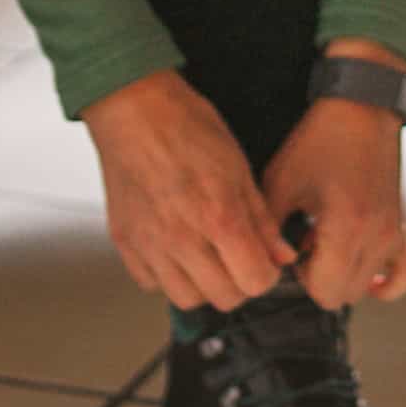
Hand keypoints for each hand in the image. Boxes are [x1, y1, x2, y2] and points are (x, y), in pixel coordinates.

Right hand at [83, 70, 294, 315]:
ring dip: (203, 285)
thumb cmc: (186, 126)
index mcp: (218, 217)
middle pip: (224, 298)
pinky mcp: (125, 242)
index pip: (255, 282)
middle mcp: (181, 238)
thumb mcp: (239, 167)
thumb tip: (280, 254)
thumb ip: (261, 219)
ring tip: (206, 257)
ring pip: (186, 299)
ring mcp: (149, 244)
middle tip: (238, 258)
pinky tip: (175, 250)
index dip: (267, 274)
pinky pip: (151, 284)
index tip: (263, 260)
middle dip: (239, 283)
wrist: (133, 108)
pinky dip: (166, 276)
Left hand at [263, 95, 405, 309]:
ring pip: (368, 288)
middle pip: (345, 294)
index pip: (325, 292)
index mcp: (347, 228)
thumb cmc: (321, 139)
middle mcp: (377, 236)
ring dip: (345, 275)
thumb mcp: (281, 181)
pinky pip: (405, 275)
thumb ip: (270, 229)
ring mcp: (394, 234)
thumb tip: (268, 261)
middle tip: (305, 245)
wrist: (361, 108)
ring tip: (329, 245)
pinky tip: (367, 272)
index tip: (292, 249)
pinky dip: (387, 282)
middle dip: (319, 279)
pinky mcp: (402, 227)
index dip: (300, 278)